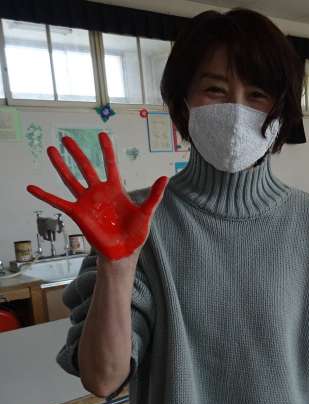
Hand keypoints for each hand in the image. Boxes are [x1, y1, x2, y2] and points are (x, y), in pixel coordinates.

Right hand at [27, 132, 167, 260]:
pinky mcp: (78, 214)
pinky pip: (59, 202)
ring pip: (70, 179)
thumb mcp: (146, 213)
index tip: (101, 134)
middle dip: (76, 152)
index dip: (106, 150)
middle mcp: (99, 192)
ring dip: (60, 165)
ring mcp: (86, 202)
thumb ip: (154, 195)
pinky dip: (45, 195)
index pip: (110, 164)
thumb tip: (165, 178)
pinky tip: (32, 187)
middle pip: (85, 167)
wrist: (123, 252)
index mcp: (115, 189)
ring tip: (51, 150)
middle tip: (66, 137)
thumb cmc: (135, 234)